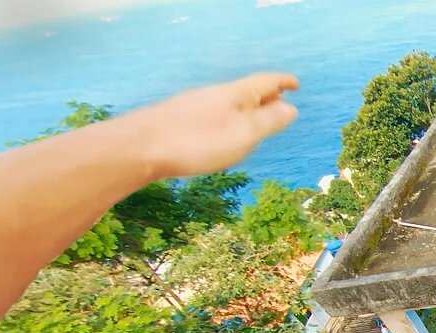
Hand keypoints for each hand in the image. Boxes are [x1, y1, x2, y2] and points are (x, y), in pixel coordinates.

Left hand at [124, 72, 299, 179]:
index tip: (295, 83)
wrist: (140, 147)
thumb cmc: (196, 142)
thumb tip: (290, 108)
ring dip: (247, 108)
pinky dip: (229, 118)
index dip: (282, 82)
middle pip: (246, 91)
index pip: (265, 82)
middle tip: (281, 99)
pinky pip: (214, 113)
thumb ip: (268, 122)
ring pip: (229, 103)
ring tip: (256, 118)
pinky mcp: (179, 120)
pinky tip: (223, 131)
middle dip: (266, 95)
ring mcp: (195, 106)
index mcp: (234, 95)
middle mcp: (214, 95)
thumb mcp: (243, 134)